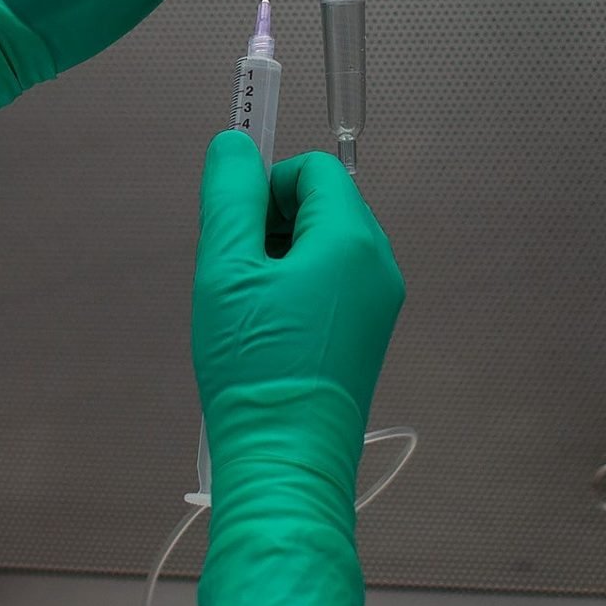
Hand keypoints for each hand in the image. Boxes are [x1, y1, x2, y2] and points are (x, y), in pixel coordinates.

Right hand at [191, 132, 405, 605]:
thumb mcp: (225, 270)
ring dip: (281, 259)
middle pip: (323, 205)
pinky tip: (267, 333)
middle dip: (273, 223)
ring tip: (248, 311)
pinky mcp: (370, 336)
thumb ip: (229, 197)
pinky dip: (297, 290)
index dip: (268, 184)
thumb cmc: (254, 368)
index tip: (234, 228)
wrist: (286, 462)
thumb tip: (233, 143)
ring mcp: (380, 303)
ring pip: (325, 245)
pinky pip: (333, 284)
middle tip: (236, 274)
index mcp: (352, 240)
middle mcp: (379, 265)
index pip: (315, 169)